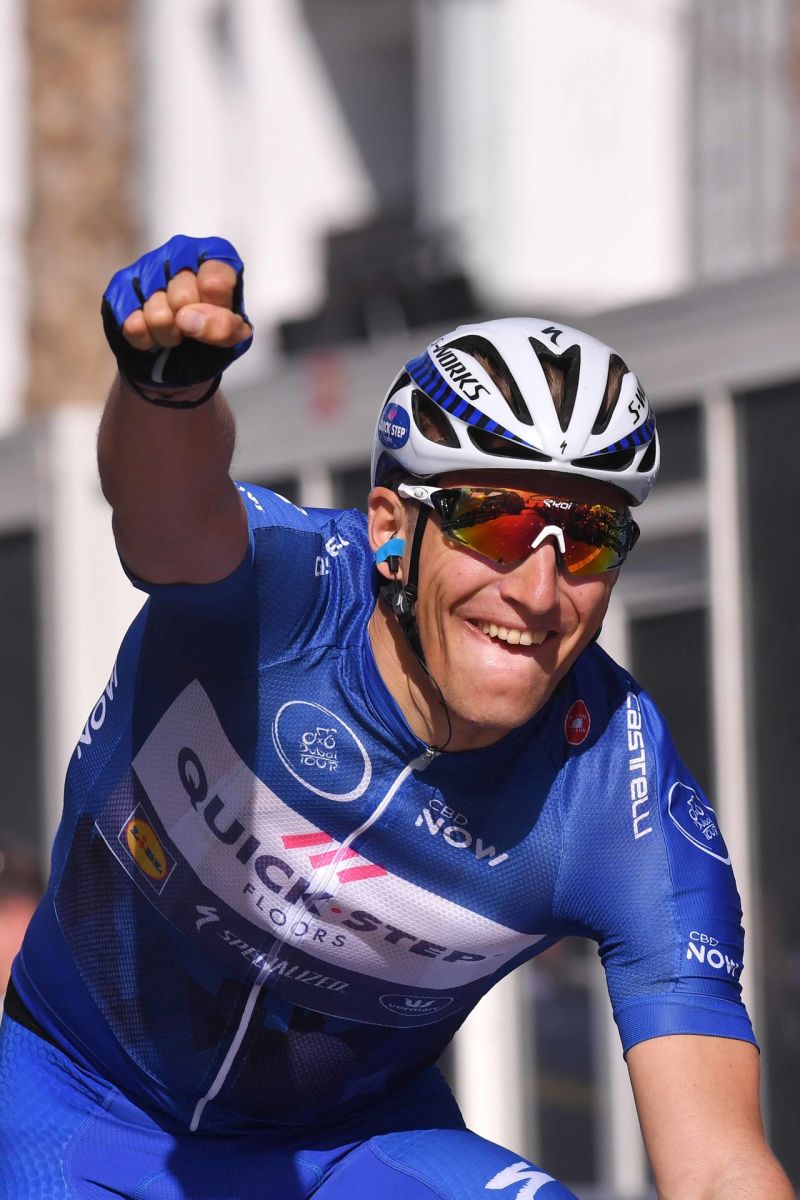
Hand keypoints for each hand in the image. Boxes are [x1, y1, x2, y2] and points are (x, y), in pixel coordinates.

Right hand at [102, 235, 253, 390]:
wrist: (178, 355)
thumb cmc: (211, 333)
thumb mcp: (234, 336)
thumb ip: (225, 326)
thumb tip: (188, 319)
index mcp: (214, 256)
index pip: (215, 278)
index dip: (214, 305)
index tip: (217, 311)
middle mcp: (179, 253)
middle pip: (183, 296)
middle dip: (190, 324)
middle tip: (193, 327)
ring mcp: (147, 268)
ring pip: (157, 312)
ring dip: (168, 335)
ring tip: (174, 333)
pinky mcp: (121, 289)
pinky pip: (133, 323)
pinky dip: (147, 340)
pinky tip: (153, 336)